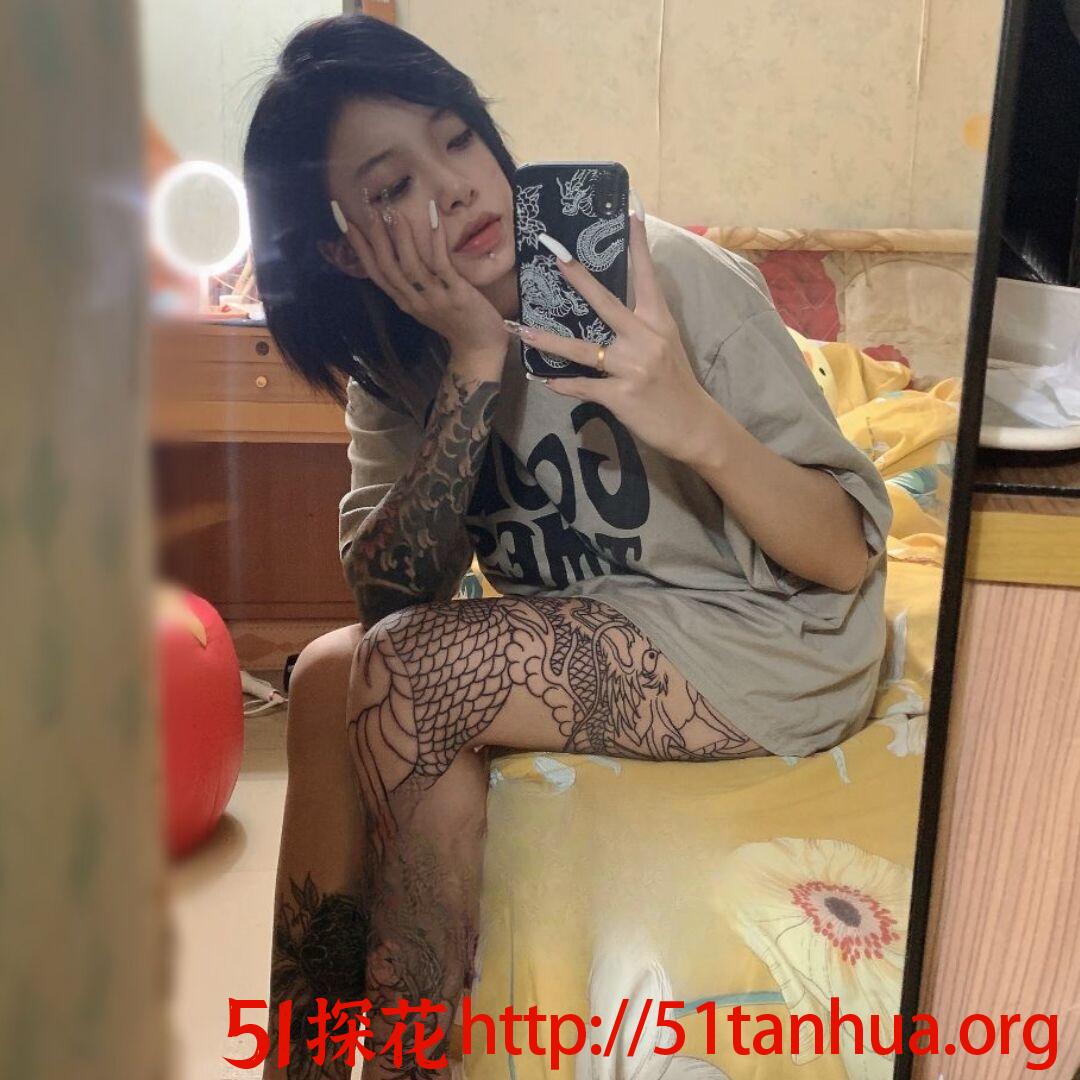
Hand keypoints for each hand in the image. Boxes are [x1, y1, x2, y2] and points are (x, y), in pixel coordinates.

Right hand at [338, 195, 508, 366]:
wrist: (479, 345)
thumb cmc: (456, 320)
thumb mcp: (427, 303)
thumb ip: (413, 283)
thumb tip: (401, 252)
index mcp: (404, 301)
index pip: (375, 272)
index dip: (359, 247)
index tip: (346, 222)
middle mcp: (414, 300)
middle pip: (388, 267)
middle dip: (375, 239)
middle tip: (367, 211)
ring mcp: (433, 297)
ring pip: (410, 266)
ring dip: (401, 238)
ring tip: (393, 212)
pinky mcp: (455, 294)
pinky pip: (441, 264)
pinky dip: (435, 241)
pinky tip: (433, 218)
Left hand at [505, 213, 717, 463]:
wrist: (694, 425)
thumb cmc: (676, 384)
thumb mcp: (666, 346)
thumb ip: (641, 327)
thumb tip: (611, 311)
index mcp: (659, 322)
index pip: (647, 277)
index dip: (638, 246)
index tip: (630, 214)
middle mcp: (645, 339)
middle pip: (607, 303)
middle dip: (580, 279)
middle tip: (555, 257)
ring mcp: (633, 367)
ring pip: (583, 349)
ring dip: (549, 340)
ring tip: (522, 329)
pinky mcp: (621, 395)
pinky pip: (583, 386)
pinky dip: (562, 384)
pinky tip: (544, 379)